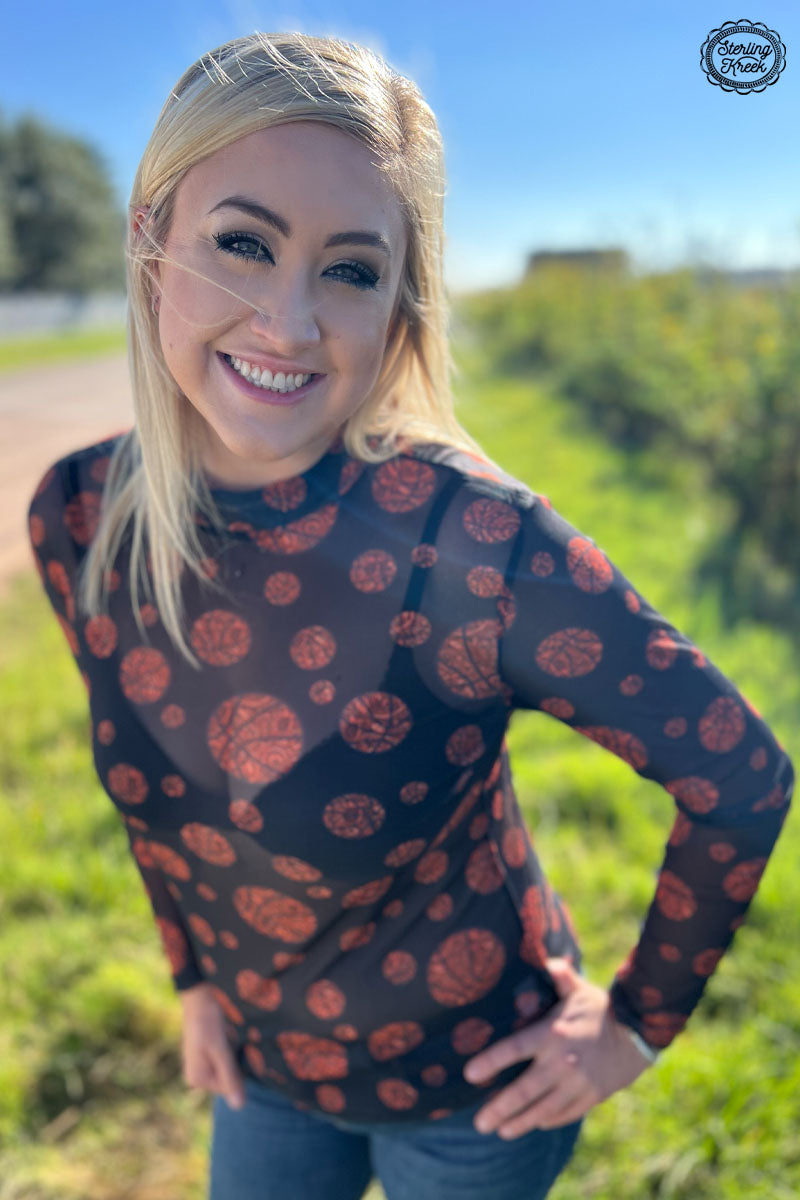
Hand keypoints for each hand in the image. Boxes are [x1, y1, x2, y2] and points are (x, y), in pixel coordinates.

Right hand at [180, 983, 246, 1110]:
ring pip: (230, 1067)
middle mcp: (198, 1075)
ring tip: (234, 1035)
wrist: (200, 994)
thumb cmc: (208, 1020)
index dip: (241, 1070)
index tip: (241, 1048)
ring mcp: (203, 1064)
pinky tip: (232, 1033)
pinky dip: (233, 1047)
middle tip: (237, 1039)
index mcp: (197, 1079)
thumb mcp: (220, 1049)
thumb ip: (229, 1076)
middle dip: (238, 1061)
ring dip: (237, 1053)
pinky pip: (226, 1057)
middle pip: (230, 1078)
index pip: (231, 1088)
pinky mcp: (208, 1052)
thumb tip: (240, 1107)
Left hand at [462, 957, 653, 1137]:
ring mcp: (577, 1084)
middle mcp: (562, 1062)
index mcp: (552, 1034)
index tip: (469, 1073)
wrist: (638, 1035)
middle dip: (499, 1108)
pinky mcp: (590, 1097)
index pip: (514, 1049)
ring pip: (542, 1109)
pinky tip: (532, 1125)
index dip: (490, 1062)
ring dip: (519, 1122)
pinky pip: (563, 1114)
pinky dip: (546, 1121)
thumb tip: (548, 960)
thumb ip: (560, 977)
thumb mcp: (579, 990)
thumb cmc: (600, 1009)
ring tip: (500, 1131)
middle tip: (479, 1123)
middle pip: (524, 1090)